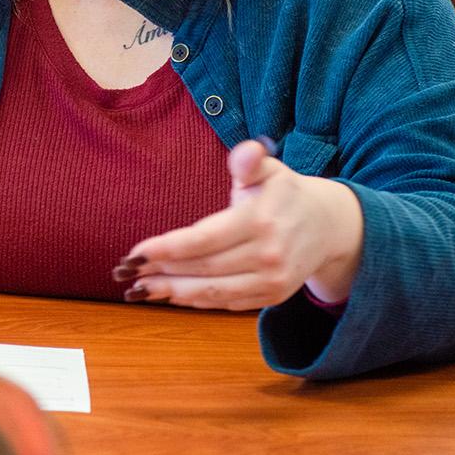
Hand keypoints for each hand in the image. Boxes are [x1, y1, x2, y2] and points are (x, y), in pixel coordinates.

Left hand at [115, 139, 364, 310]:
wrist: (329, 226)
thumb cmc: (286, 193)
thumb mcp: (270, 169)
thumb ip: (249, 161)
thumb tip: (246, 151)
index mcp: (261, 220)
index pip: (205, 239)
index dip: (167, 249)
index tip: (135, 253)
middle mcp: (268, 254)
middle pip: (203, 269)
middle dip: (161, 272)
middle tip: (125, 273)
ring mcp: (273, 280)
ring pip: (213, 292)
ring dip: (172, 293)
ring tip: (139, 289)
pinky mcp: (272, 296)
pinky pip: (227, 302)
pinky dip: (196, 300)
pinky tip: (171, 294)